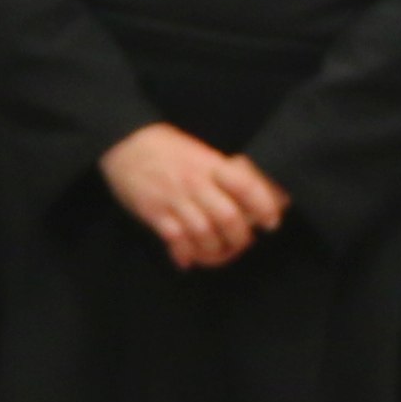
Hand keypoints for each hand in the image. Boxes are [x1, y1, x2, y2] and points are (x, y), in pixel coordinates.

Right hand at [99, 123, 283, 268]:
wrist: (125, 143)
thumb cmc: (169, 149)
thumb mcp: (205, 153)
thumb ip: (235, 174)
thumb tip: (275, 194)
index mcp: (212, 165)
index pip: (246, 186)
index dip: (264, 206)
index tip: (271, 222)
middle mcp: (196, 183)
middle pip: (228, 218)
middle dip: (240, 238)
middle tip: (240, 242)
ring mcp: (174, 199)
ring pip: (204, 234)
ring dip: (214, 250)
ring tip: (216, 252)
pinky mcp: (154, 213)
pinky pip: (175, 240)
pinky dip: (185, 253)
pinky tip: (188, 258)